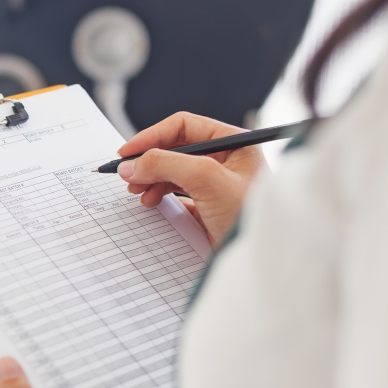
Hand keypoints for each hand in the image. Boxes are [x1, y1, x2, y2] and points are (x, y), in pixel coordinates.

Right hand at [116, 112, 266, 245]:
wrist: (259, 260)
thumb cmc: (248, 216)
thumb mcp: (206, 179)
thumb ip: (167, 164)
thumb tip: (132, 164)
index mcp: (233, 142)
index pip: (183, 126)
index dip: (152, 136)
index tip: (127, 152)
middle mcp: (226, 159)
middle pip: (175, 148)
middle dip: (149, 160)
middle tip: (128, 175)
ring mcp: (217, 183)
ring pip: (173, 171)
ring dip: (151, 178)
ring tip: (138, 191)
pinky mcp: (209, 206)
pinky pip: (177, 193)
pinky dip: (159, 195)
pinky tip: (152, 202)